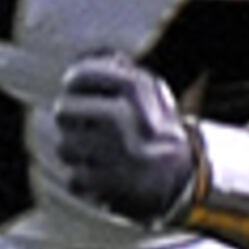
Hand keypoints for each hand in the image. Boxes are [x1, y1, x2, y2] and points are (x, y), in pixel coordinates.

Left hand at [42, 51, 197, 227]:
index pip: (82, 75)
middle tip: (80, 125)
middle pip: (63, 110)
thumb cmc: (154, 127)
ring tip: (96, 154)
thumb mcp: (148, 91)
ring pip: (64, 147)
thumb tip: (82, 63)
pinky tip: (103, 178)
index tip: (73, 86)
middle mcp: (128, 118)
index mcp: (138, 90)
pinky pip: (74, 179)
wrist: (185, 177)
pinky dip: (85, 182)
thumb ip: (116, 70)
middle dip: (68, 120)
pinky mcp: (112, 185)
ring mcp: (120, 153)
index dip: (73, 81)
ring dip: (75, 154)